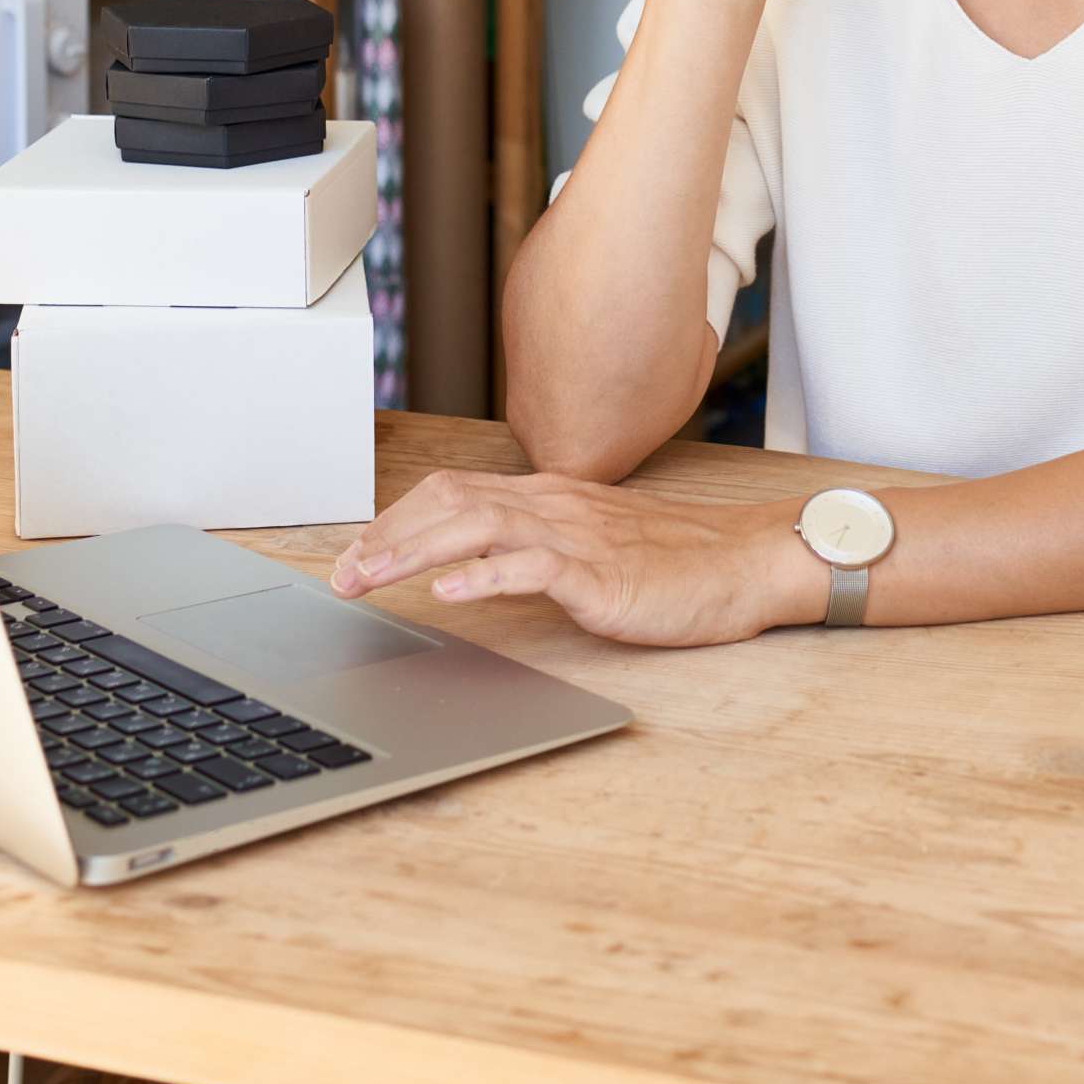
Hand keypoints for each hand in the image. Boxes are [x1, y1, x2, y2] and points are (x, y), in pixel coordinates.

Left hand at [329, 465, 827, 647]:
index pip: (454, 492)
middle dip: (386, 536)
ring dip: (412, 552)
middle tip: (340, 574)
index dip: (397, 518)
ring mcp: (576, 535)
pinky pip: (531, 567)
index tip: (356, 551)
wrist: (743, 563)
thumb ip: (541, 545)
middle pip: (450, 502)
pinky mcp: (599, 573)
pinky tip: (447, 592)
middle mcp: (554, 505)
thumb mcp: (595, 545)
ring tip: (368, 578)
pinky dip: (482, 576)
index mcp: (550, 497)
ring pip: (476, 527)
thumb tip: (483, 563)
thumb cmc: (676, 562)